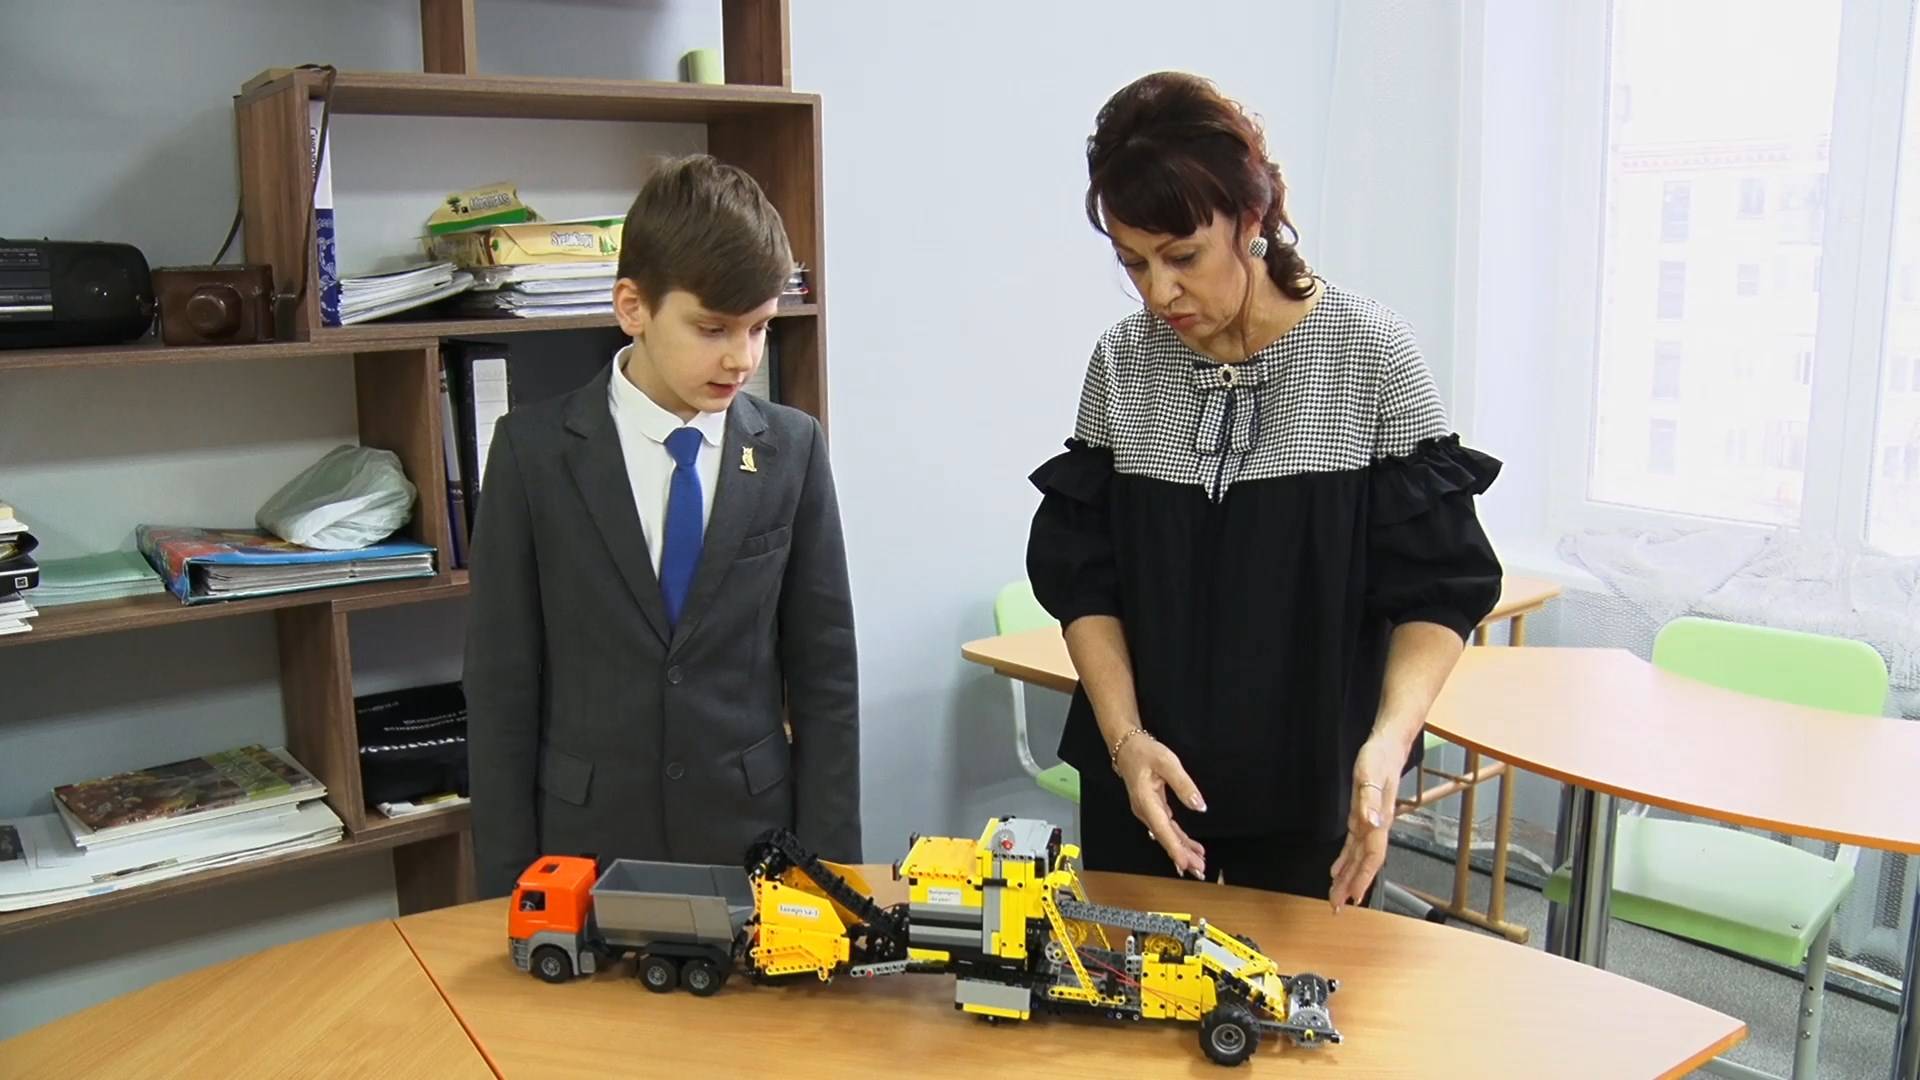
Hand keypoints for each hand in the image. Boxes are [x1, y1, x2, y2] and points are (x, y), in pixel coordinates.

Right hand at [1113, 733, 1208, 878]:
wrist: (1126, 747)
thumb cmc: (1144, 752)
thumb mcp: (1167, 762)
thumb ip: (1183, 784)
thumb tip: (1199, 805)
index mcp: (1146, 800)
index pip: (1162, 829)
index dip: (1174, 848)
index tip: (1185, 863)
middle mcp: (1144, 810)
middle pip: (1164, 838)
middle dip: (1181, 856)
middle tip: (1199, 869)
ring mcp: (1147, 811)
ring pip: (1166, 835)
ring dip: (1181, 850)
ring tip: (1198, 863)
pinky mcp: (1152, 809)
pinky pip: (1166, 828)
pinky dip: (1178, 839)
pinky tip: (1189, 847)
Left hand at [1329, 733, 1406, 912]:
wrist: (1388, 747)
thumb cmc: (1379, 759)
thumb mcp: (1370, 775)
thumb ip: (1370, 800)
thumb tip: (1372, 821)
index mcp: (1379, 820)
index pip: (1372, 856)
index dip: (1363, 877)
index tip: (1354, 896)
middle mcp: (1375, 826)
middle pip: (1364, 863)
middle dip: (1352, 885)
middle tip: (1338, 906)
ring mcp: (1369, 823)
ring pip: (1358, 857)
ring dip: (1348, 877)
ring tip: (1337, 895)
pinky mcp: (1362, 816)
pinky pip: (1354, 845)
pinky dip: (1345, 860)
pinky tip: (1337, 870)